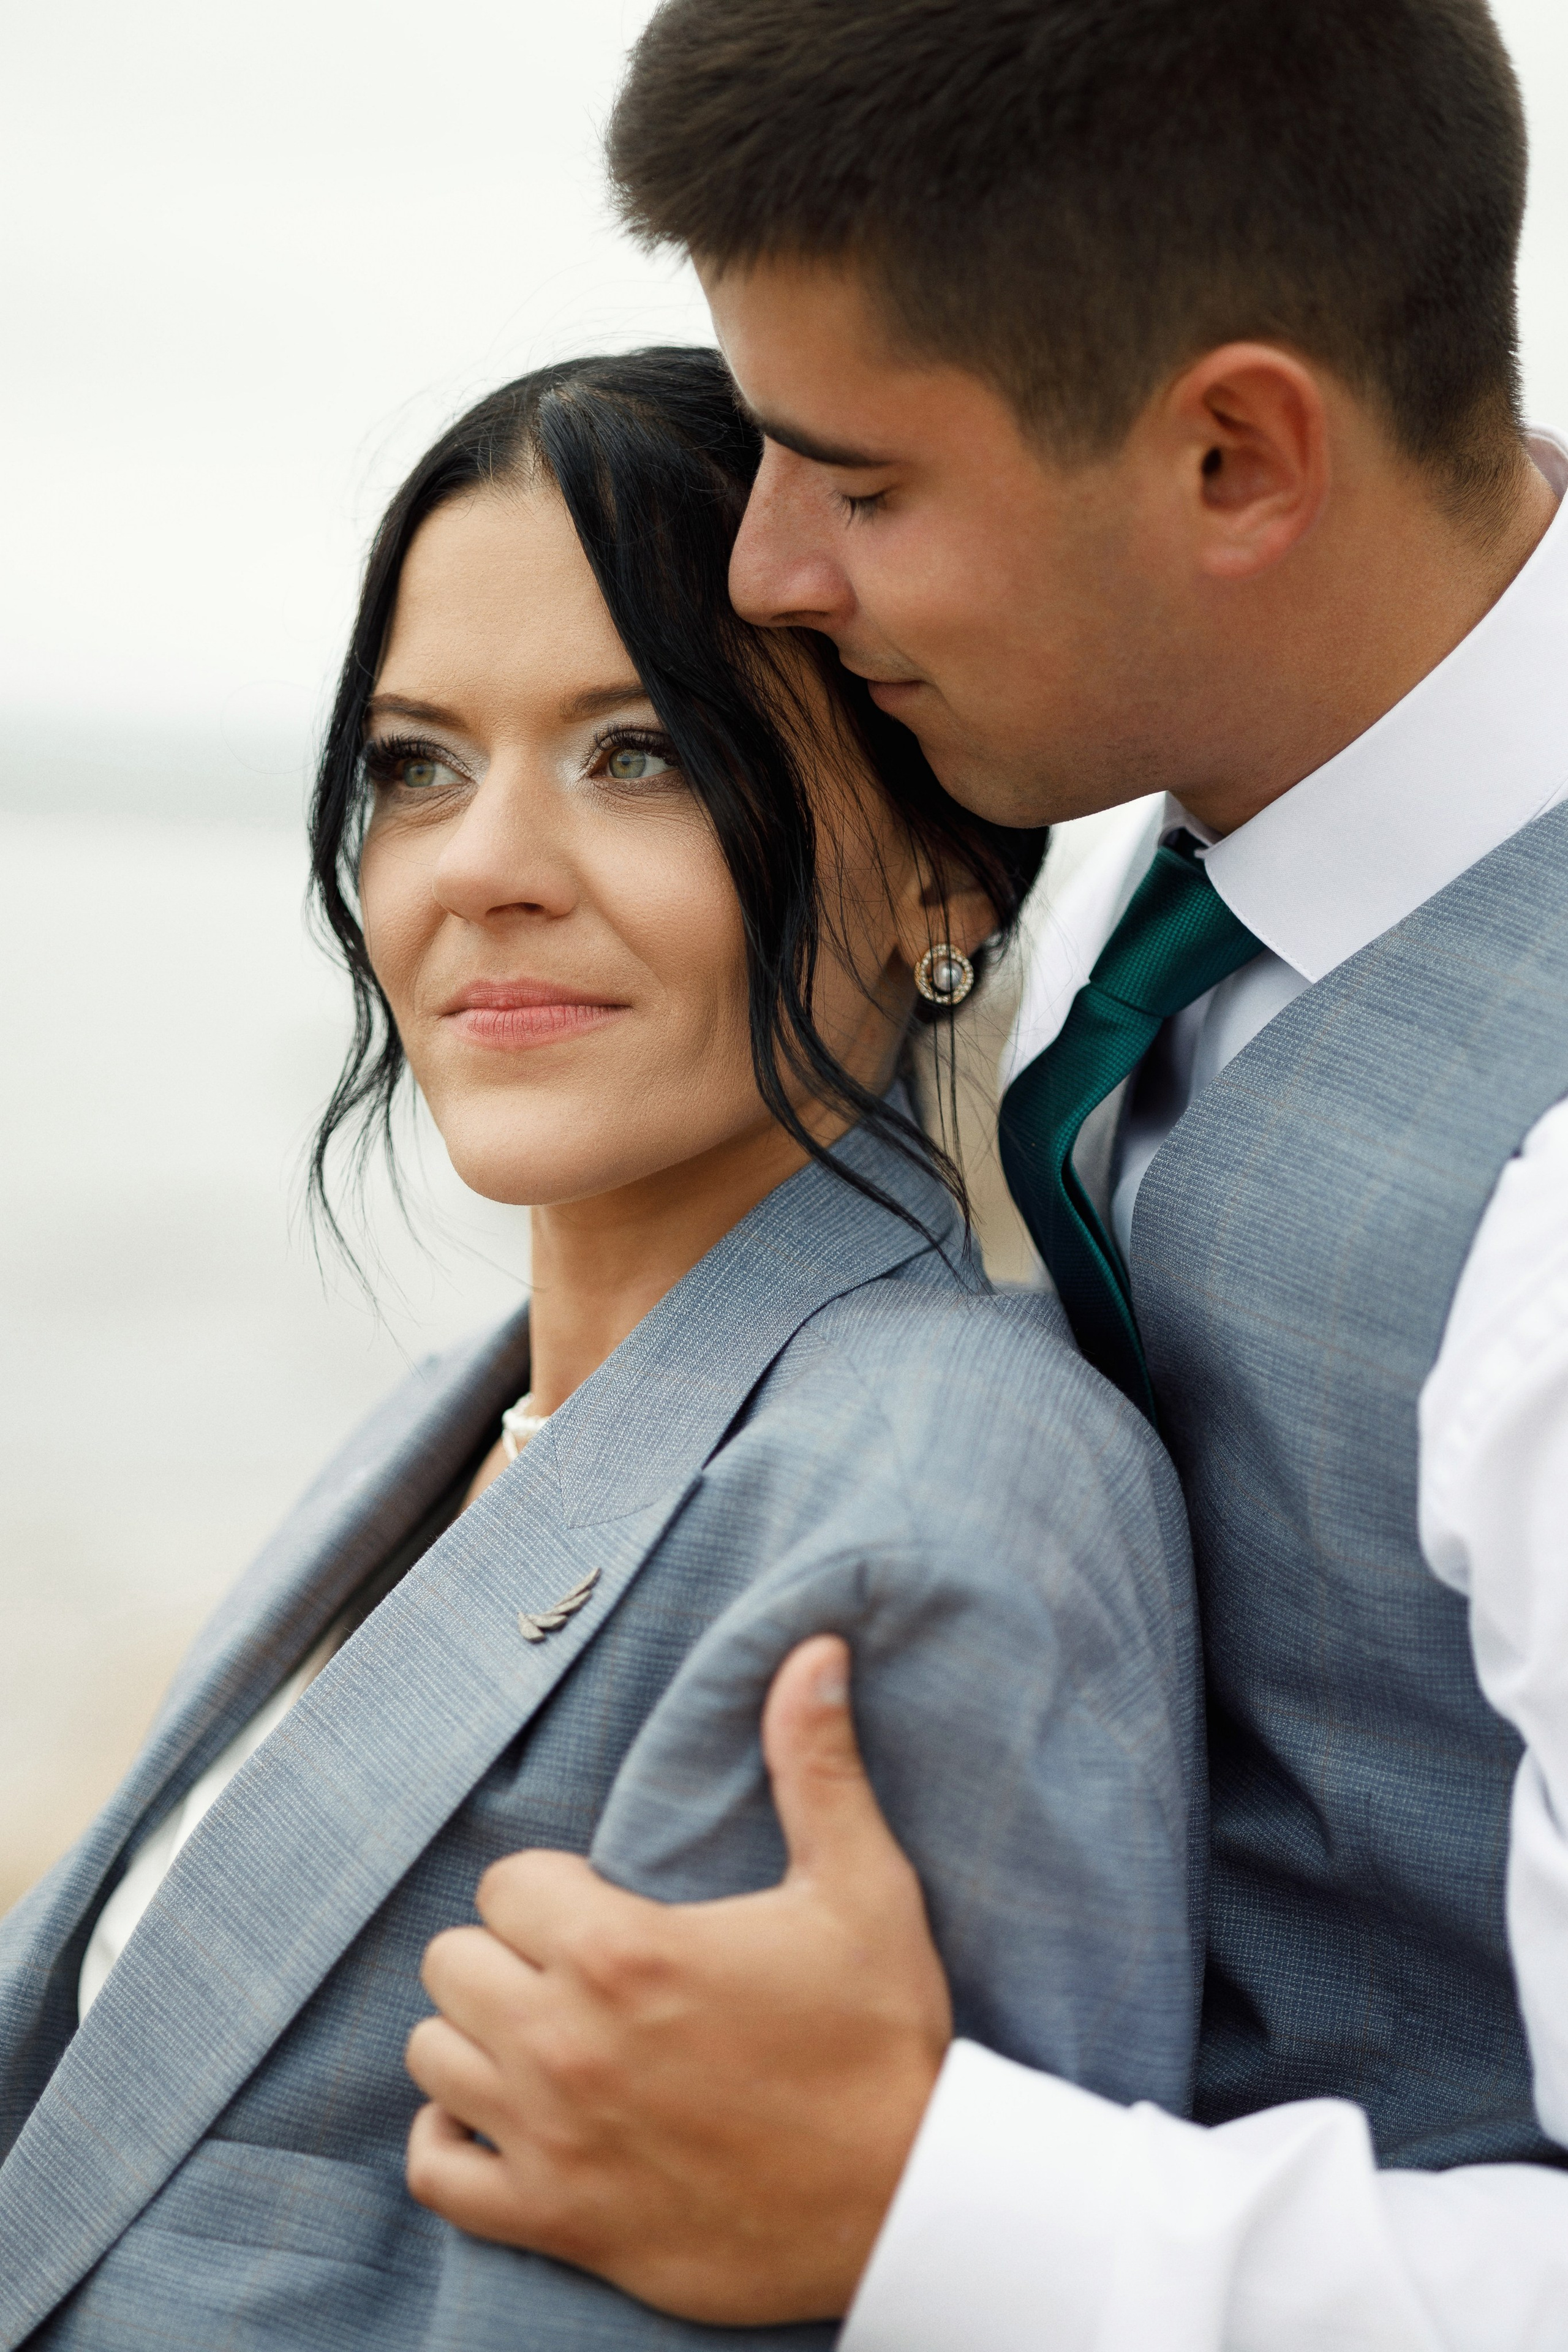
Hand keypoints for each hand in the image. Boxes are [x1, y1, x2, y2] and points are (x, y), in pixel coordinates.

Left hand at [404, 1634, 952, 2323]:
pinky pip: (436, 2172)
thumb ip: (816, 1763)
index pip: (505, 1883)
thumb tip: (814, 1650)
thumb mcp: (861, 1887)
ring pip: (432, 2058)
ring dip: (478, 2039)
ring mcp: (551, 2139)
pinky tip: (503, 2118)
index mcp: (623, 1953)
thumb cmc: (882, 2040)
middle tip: (573, 1969)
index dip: (551, 1887)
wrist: (907, 2202)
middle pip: (453, 1964)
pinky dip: (454, 2142)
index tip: (602, 1907)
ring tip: (544, 2033)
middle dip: (506, 1954)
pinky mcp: (555, 2222)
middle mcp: (564, 2044)